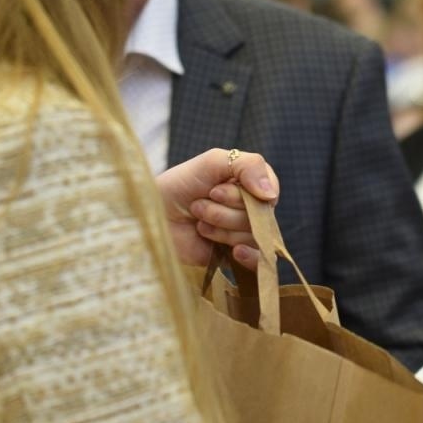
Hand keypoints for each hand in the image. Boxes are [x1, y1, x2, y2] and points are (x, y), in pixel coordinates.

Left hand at [157, 148, 279, 269]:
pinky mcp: (234, 257)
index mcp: (248, 185)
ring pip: (253, 235)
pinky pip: (258, 261)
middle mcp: (249, 210)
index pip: (268, 191)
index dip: (242, 194)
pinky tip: (234, 251)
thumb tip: (271, 195)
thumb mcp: (213, 162)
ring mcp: (242, 234)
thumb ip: (249, 165)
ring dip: (221, 227)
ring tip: (199, 223)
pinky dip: (249, 256)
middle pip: (260, 215)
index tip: (214, 190)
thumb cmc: (179, 186)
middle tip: (199, 206)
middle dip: (225, 209)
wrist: (151, 216)